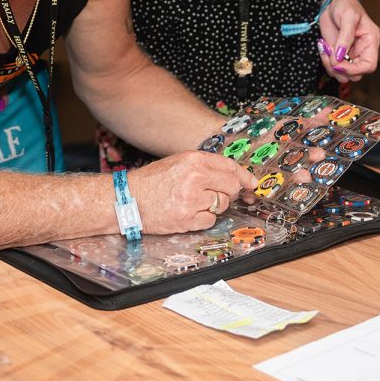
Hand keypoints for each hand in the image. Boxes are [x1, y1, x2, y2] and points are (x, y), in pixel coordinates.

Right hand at [129, 151, 255, 233]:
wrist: (128, 200)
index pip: (230, 167)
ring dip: (214, 206)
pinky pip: (211, 221)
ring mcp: (192, 199)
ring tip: (195, 203)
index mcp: (194, 160)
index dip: (244, 176)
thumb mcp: (179, 162)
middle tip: (215, 195)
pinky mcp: (187, 219)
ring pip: (222, 204)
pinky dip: (204, 219)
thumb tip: (234, 175)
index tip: (251, 184)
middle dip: (228, 192)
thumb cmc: (153, 181)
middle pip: (231, 187)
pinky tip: (189, 213)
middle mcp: (195, 177)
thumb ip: (206, 166)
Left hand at [317, 0, 379, 82]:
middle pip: (355, 74)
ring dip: (330, 65)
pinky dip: (325, 60)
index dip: (354, 70)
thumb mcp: (347, 17)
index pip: (369, 66)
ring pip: (343, 73)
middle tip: (329, 52)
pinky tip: (323, 46)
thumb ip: (345, 38)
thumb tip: (339, 57)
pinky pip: (333, 66)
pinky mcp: (339, 54)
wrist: (334, 1)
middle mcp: (362, 51)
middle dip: (339, 67)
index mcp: (371, 42)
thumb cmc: (346, 4)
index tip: (338, 64)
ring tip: (325, 47)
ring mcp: (350, 54)